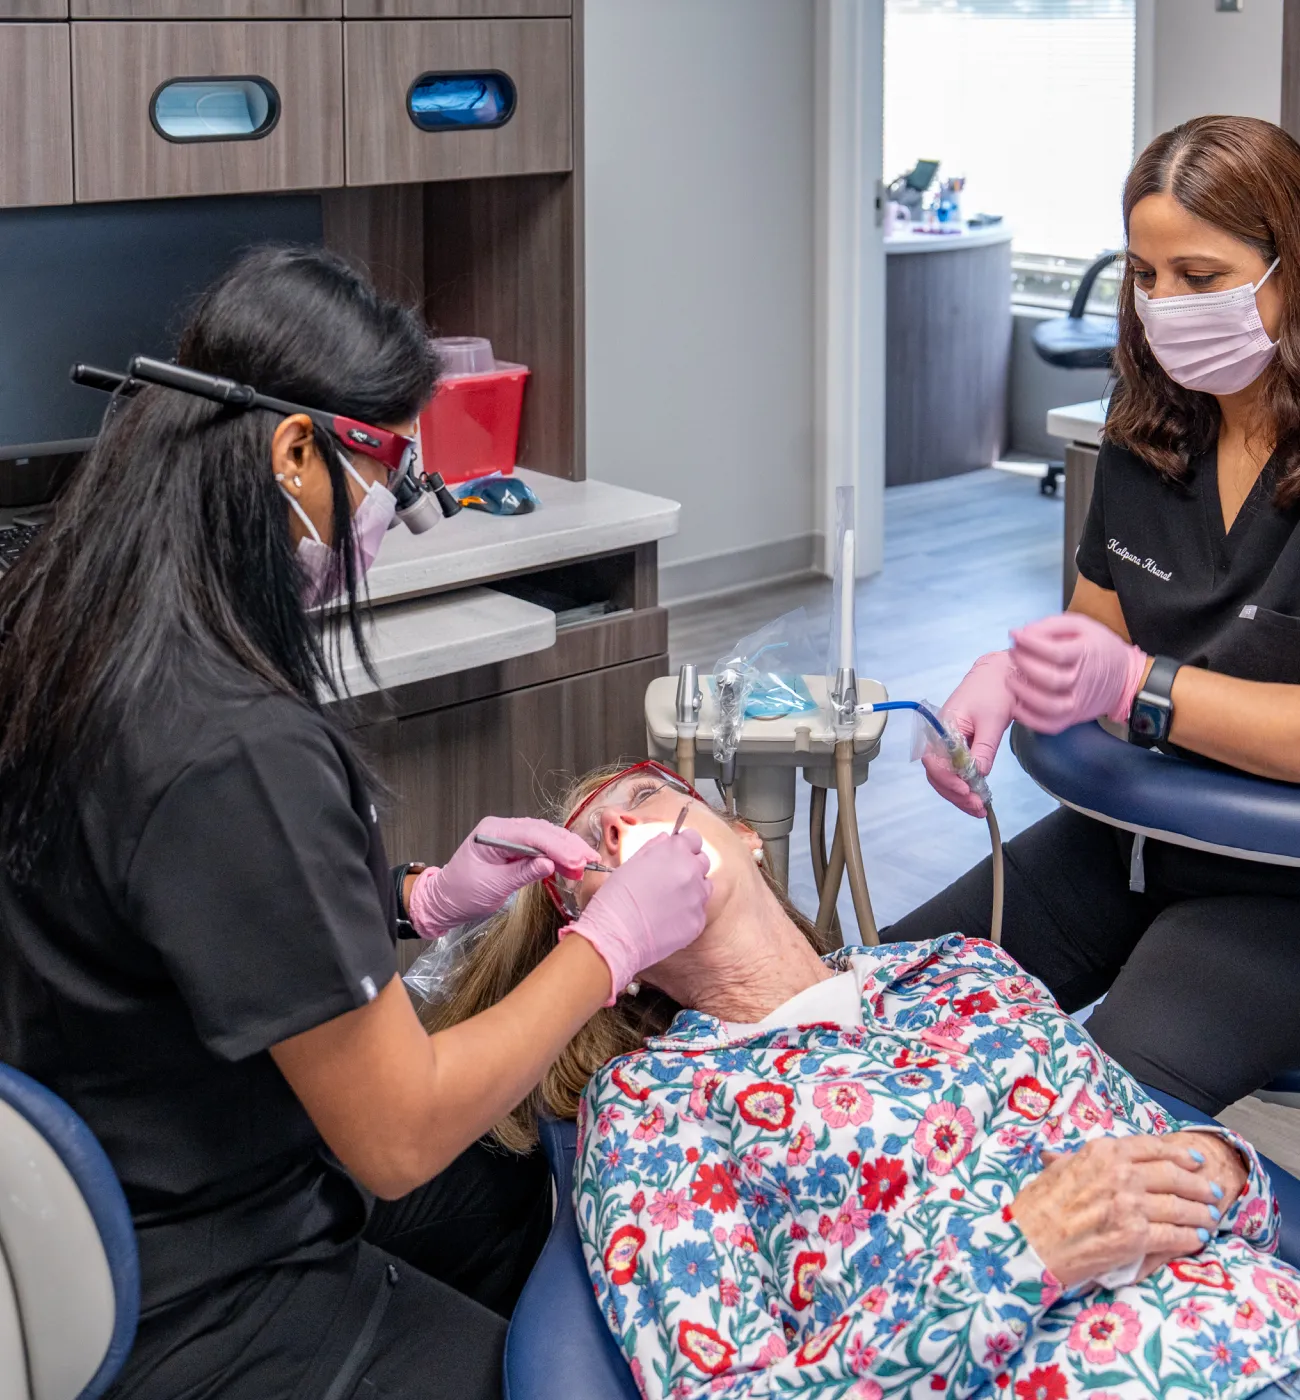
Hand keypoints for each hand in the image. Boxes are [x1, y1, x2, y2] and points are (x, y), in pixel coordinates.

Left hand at [408, 817, 595, 936]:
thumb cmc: (462, 893)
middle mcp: (503, 828)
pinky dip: (557, 857)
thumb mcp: (493, 886)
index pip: (531, 834)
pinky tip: (571, 865)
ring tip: (585, 864)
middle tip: (589, 860)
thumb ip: (522, 873)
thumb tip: (550, 865)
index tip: (577, 860)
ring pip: (545, 837)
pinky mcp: (516, 848)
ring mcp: (510, 836)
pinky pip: (541, 847)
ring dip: (566, 850)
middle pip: (542, 832)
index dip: (557, 847)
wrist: (446, 900)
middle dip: (568, 846)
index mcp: (492, 832)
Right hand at [562, 830, 711, 1004]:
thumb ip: (653, 847)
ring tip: (668, 900)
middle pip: (703, 862)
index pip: (694, 838)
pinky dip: (688, 912)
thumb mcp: (630, 863)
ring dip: (692, 889)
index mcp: (675, 852)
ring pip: (704, 887)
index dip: (684, 845)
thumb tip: (665, 839)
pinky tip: (667, 919)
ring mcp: (697, 898)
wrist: (616, 935)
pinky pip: (699, 911)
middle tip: (669, 878)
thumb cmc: (616, 897)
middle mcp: (692, 872)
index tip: (676, 853)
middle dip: (689, 866)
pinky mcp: (698, 921)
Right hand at [923, 651, 1015, 817]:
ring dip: (959, 795)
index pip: (934, 761)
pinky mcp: (957, 748)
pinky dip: (964, 787)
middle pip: (937, 774)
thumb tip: (978, 775)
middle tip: (978, 807)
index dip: (948, 780)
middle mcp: (939, 738)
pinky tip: (976, 797)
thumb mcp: (993, 720)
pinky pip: (954, 772)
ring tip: (979, 808)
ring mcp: (946, 744)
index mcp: (942, 727)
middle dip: (956, 794)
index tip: (967, 791)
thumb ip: (983, 748)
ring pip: (944, 777)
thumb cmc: (995, 690)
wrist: (1000, 675)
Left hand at [1008, 613, 1147, 734]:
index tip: (1016, 636)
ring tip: (1010, 679)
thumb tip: (1020, 634)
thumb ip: (1050, 626)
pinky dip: (1030, 720)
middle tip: (1013, 653)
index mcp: (1086, 654)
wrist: (1123, 675)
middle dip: (1025, 665)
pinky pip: (1050, 725)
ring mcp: (1078, 702)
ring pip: (1049, 706)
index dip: (1031, 644)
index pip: (1056, 653)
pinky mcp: (1072, 717)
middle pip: (1051, 679)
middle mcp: (1082, 681)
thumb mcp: (1079, 625)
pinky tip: (1017, 705)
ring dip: (1024, 694)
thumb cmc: (1096, 646)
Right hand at [1009, 1135, 1229, 1287]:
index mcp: (1102, 1152)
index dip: (1180, 1154)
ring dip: (1200, 1213)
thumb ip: (1075, 1159)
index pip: (1152, 1147)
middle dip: (1198, 1185)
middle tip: (1212, 1192)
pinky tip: (1197, 1239)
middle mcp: (1120, 1173)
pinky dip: (1189, 1238)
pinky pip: (1173, 1235)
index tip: (1195, 1160)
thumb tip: (1069, 1154)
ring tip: (1210, 1217)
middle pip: (1174, 1176)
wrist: (1028, 1242)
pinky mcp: (1135, 1236)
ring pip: (1179, 1206)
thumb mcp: (1058, 1169)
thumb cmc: (1037, 1207)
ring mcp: (1129, 1204)